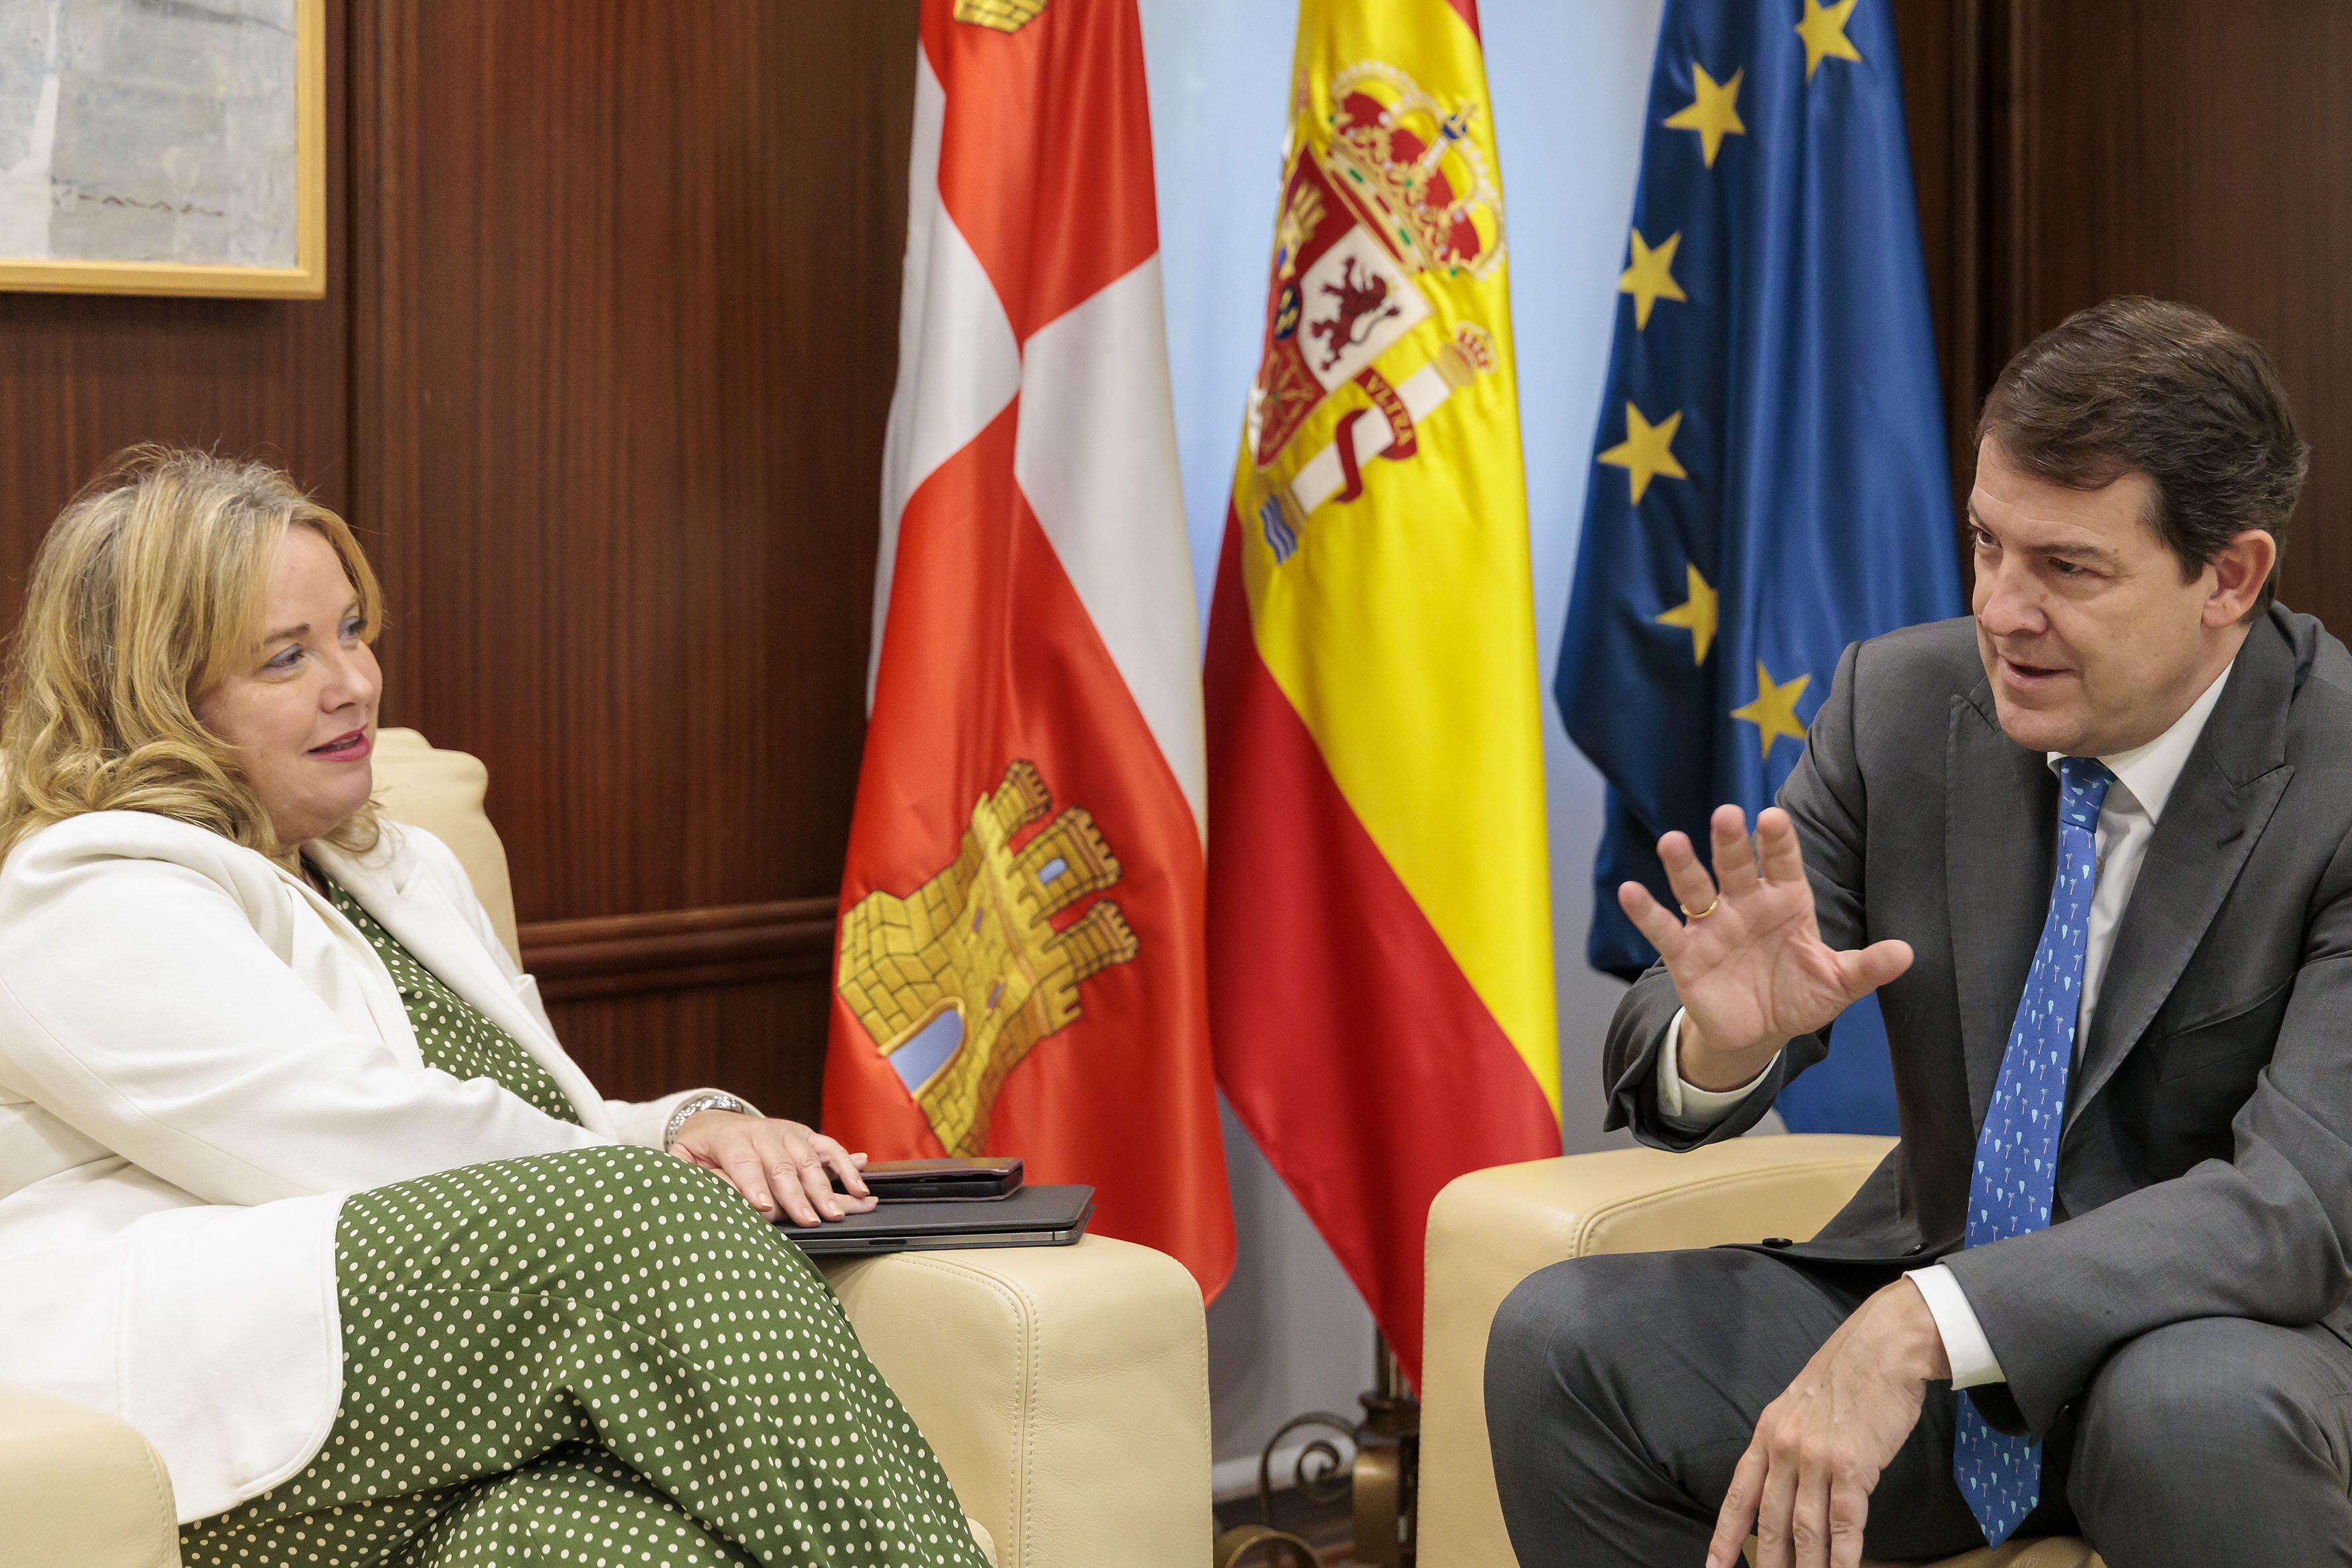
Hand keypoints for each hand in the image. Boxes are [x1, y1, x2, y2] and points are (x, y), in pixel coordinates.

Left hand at [668, 1109, 876, 1224]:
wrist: (715, 1119)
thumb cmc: (699, 1148)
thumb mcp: (681, 1158)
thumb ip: (683, 1174)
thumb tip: (684, 1193)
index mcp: (730, 1138)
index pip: (744, 1162)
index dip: (754, 1185)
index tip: (763, 1208)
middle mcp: (763, 1132)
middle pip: (782, 1166)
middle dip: (797, 1195)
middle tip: (811, 1221)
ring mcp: (788, 1132)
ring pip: (809, 1160)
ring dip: (825, 1188)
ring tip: (836, 1213)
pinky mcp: (805, 1135)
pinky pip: (831, 1149)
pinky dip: (848, 1167)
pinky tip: (860, 1188)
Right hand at [1619, 805, 1912, 1089]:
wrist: (1757, 1032)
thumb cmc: (1798, 995)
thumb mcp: (1837, 983)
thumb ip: (1866, 967)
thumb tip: (1908, 953)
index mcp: (1785, 902)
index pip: (1782, 863)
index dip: (1777, 842)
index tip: (1772, 819)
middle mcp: (1745, 904)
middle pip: (1735, 865)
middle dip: (1730, 842)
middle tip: (1726, 814)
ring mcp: (1712, 926)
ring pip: (1695, 887)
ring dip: (1683, 865)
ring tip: (1672, 841)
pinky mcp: (1685, 954)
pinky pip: (1662, 928)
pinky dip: (1644, 910)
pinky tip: (1628, 891)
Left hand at [1708, 1280, 1950, 1567]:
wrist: (1883, 1346)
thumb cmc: (1846, 1375)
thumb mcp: (1798, 1405)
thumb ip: (1786, 1444)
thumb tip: (1782, 1485)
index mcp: (1767, 1433)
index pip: (1739, 1495)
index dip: (1726, 1535)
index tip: (1714, 1567)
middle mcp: (1784, 1447)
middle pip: (1770, 1520)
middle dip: (1769, 1563)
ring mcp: (1817, 1457)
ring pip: (1805, 1529)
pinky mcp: (1854, 1465)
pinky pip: (1845, 1522)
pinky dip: (1843, 1556)